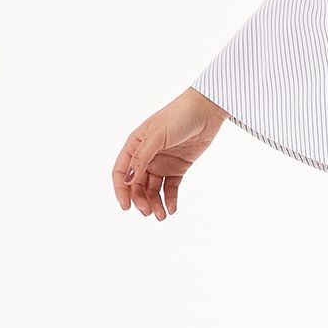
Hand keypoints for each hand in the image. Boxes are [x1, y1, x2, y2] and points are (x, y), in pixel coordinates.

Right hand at [113, 87, 227, 220]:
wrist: (206, 110)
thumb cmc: (178, 116)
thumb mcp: (157, 136)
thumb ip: (142, 157)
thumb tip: (128, 180)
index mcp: (135, 145)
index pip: (122, 172)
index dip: (121, 190)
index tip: (125, 207)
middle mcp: (146, 156)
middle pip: (137, 185)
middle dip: (140, 200)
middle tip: (148, 212)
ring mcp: (162, 162)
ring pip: (153, 189)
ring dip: (155, 203)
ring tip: (162, 216)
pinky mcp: (178, 167)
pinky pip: (170, 187)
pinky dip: (170, 199)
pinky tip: (172, 209)